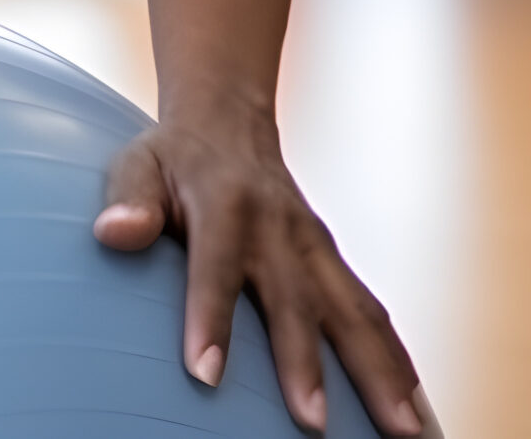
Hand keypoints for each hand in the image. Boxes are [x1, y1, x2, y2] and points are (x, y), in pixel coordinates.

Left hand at [93, 108, 432, 436]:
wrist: (228, 123)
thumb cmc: (171, 159)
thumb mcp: (137, 164)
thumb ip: (127, 199)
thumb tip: (113, 232)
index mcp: (225, 206)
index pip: (216, 268)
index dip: (210, 319)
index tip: (205, 374)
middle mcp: (281, 230)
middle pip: (296, 302)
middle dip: (306, 365)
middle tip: (313, 425)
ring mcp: (316, 250)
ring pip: (355, 314)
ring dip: (382, 375)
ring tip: (405, 435)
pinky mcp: (335, 266)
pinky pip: (373, 317)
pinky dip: (400, 364)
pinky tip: (418, 412)